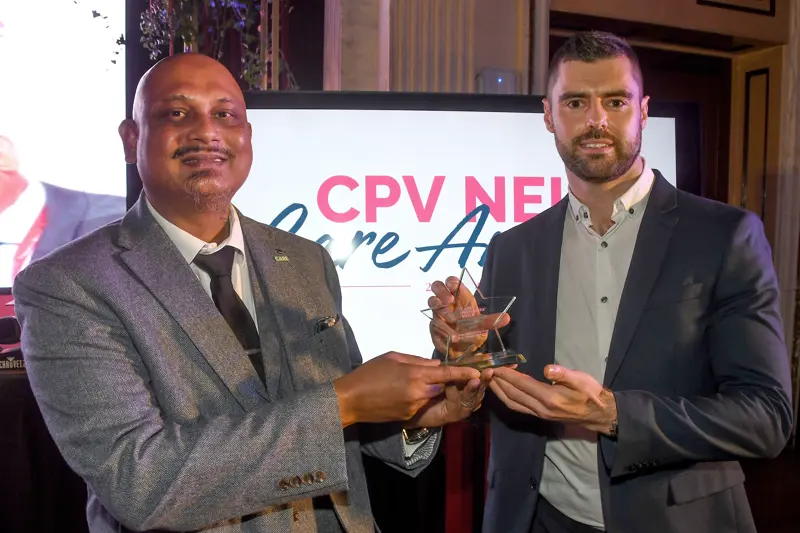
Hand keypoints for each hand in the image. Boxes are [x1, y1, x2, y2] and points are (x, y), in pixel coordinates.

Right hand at [333, 352, 480, 427]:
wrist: (350, 400)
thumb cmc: (369, 373)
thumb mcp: (393, 358)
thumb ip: (417, 361)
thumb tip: (436, 365)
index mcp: (415, 375)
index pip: (447, 373)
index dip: (464, 373)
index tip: (478, 372)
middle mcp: (419, 393)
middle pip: (444, 387)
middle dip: (450, 382)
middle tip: (451, 374)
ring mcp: (414, 407)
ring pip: (433, 396)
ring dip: (433, 389)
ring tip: (418, 380)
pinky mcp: (409, 416)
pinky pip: (422, 404)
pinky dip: (421, 398)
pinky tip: (405, 391)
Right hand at [427, 276, 510, 358]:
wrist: (463, 348)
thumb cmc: (471, 329)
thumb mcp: (483, 325)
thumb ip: (492, 321)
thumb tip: (507, 318)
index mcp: (459, 296)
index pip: (452, 281)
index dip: (451, 282)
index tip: (454, 286)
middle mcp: (446, 302)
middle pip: (437, 287)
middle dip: (441, 292)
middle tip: (448, 301)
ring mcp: (438, 313)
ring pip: (433, 305)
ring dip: (442, 312)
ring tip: (452, 320)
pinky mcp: (434, 327)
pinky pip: (434, 326)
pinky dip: (443, 331)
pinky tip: (452, 337)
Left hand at [490, 365, 616, 434]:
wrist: (598, 414)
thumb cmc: (591, 393)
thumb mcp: (581, 379)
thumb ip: (564, 374)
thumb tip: (548, 369)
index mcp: (550, 398)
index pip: (522, 385)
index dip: (507, 375)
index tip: (495, 366)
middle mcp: (541, 408)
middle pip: (513, 395)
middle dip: (498, 383)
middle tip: (485, 371)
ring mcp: (539, 414)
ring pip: (513, 403)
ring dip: (499, 392)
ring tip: (489, 380)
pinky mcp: (539, 415)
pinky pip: (518, 407)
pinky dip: (507, 398)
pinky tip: (502, 391)